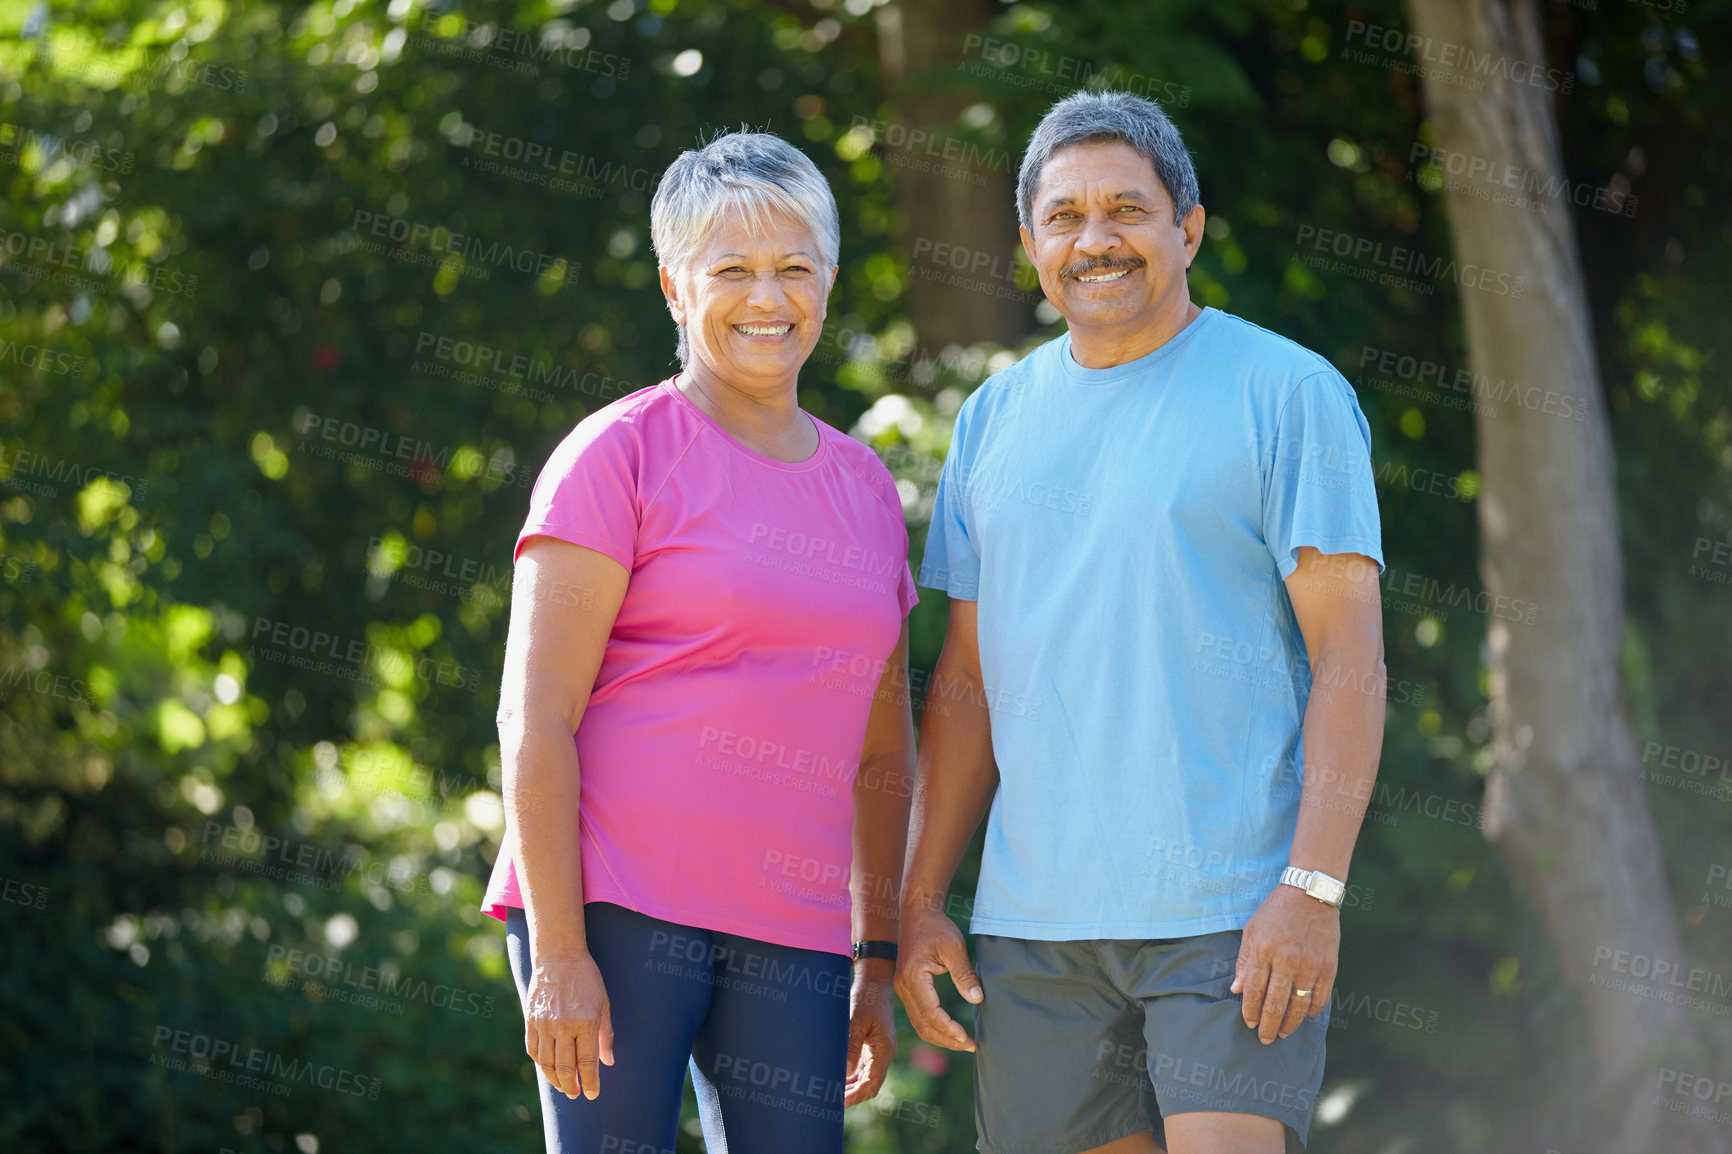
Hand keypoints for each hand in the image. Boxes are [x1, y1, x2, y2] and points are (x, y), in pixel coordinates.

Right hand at [524, 951, 615, 1099]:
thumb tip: (609, 1061)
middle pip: (566, 1068)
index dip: (590, 1082)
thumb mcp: (604, 1004)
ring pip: (547, 1063)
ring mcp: (544, 1024)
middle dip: (572, 1086)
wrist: (559, 957)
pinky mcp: (530, 1021)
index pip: (588, 1062)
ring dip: (555, 1080)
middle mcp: (563, 1026)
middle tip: (576, 1094)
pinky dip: (540, 1063)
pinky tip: (548, 1069)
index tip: (592, 1094)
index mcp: (586, 1023)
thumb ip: (606, 1035)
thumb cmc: (587, 979)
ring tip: (564, 1087)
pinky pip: (533, 1050)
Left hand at [844, 961, 896, 1105]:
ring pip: (866, 1079)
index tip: (839, 1102)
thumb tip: (846, 1075)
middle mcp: (883, 1054)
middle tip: (831, 1102)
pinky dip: (852, 1077)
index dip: (856, 1096)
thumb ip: (852, 1048)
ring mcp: (878, 1051)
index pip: (872, 1084)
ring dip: (851, 1088)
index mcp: (884, 1051)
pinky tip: (838, 1079)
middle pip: (870, 1085)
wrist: (874, 982)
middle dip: (853, 1096)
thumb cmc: (866, 999)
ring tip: (831, 1094)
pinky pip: (863, 1068)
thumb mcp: (857, 1022)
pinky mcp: (872, 1046)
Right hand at [894, 901, 982, 1051]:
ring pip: (920, 1023)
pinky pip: (919, 1015)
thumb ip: (964, 974)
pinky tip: (950, 1030)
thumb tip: (977, 999)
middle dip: (947, 1040)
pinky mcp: (907, 989)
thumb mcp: (954, 946)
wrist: (917, 912)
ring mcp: (902, 989)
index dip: (949, 1029)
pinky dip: (934, 1027)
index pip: (931, 1013)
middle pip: (923, 1025)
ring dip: (940, 1036)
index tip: (968, 1038)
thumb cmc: (936, 927)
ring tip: (963, 1042)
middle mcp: (903, 987)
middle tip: (971, 1046)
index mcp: (913, 977)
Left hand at [1230, 884, 1339, 1044]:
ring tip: (1283, 1033)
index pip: (1255, 991)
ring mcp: (1311, 965)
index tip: (1249, 1023)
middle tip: (1265, 1039)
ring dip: (1290, 1024)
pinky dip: (1312, 1010)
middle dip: (1269, 1026)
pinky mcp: (1329, 966)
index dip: (1251, 1011)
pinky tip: (1304, 1015)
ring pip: (1300, 1005)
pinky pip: (1321, 998)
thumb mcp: (1252, 931)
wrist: (1310, 894)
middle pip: (1276, 1004)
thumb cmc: (1276, 912)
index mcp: (1265, 950)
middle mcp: (1288, 960)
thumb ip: (1245, 962)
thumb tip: (1236, 990)